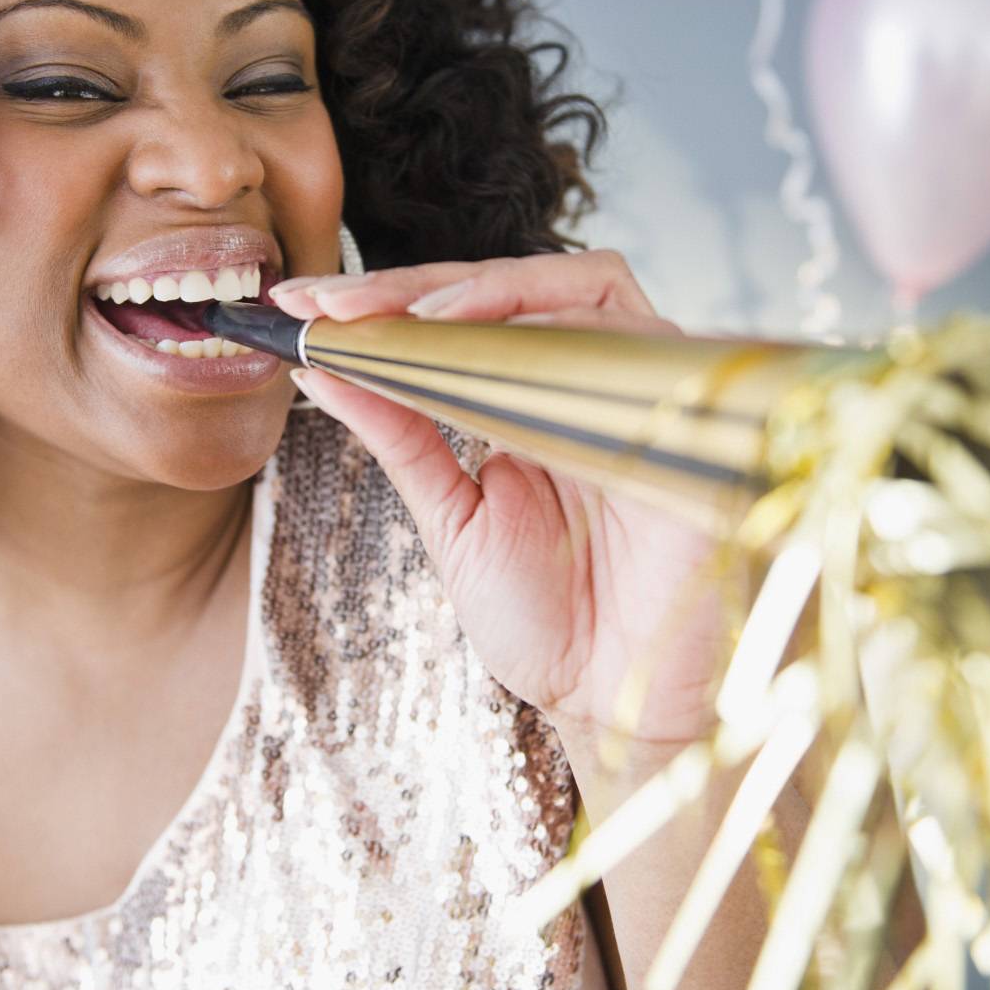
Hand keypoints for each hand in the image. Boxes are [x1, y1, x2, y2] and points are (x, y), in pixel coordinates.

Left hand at [272, 252, 733, 760]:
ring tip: (408, 320)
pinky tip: (488, 349)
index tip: (299, 308)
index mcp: (530, 404)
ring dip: (489, 291)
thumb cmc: (549, 626)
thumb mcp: (452, 521)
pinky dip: (559, 326)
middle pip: (513, 286)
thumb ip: (400, 438)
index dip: (386, 300)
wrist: (616, 706)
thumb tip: (320, 371)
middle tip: (332, 305)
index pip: (464, 320)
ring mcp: (642, 393)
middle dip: (414, 283)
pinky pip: (637, 336)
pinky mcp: (690, 415)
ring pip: (582, 285)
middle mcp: (589, 385)